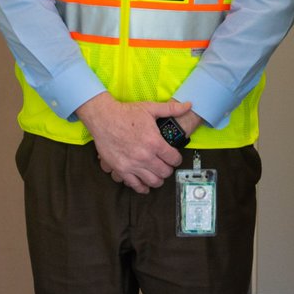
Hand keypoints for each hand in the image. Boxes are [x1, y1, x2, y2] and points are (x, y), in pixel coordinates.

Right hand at [77, 93, 191, 193]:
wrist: (103, 117)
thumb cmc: (126, 113)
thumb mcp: (150, 108)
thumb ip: (171, 109)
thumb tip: (189, 105)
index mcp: (154, 142)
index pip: (174, 159)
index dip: (177, 159)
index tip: (174, 157)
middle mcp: (145, 156)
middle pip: (165, 172)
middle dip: (168, 169)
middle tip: (165, 165)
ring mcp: (133, 164)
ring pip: (153, 181)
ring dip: (158, 179)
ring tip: (157, 174)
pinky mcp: (121, 169)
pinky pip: (135, 185)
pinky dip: (142, 187)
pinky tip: (145, 186)